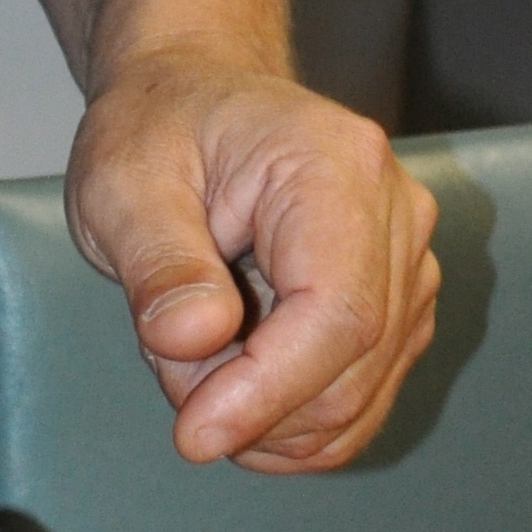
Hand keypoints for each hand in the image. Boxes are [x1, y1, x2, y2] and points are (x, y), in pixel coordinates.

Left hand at [67, 53, 438, 471]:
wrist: (195, 97)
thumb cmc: (157, 130)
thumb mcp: (122, 186)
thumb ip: (159, 264)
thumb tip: (195, 340)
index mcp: (337, 168)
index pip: (336, 313)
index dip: (268, 392)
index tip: (194, 434)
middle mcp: (398, 215)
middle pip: (355, 366)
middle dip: (253, 407)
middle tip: (165, 371)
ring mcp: (409, 263)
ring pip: (361, 395)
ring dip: (266, 417)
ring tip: (190, 354)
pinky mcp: (398, 304)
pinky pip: (361, 395)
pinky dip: (291, 419)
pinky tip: (230, 386)